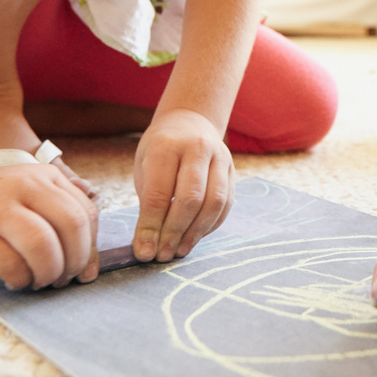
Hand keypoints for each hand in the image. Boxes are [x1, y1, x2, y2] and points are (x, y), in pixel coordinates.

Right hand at [0, 161, 98, 289]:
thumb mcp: (25, 198)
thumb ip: (58, 221)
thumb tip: (91, 268)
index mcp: (42, 177)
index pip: (86, 214)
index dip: (90, 248)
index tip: (81, 270)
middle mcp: (22, 186)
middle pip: (72, 226)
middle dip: (75, 262)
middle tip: (62, 279)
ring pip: (44, 245)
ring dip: (49, 273)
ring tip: (38, 281)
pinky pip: (11, 264)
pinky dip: (20, 280)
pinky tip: (14, 280)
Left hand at [132, 107, 235, 261]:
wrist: (189, 122)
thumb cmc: (159, 151)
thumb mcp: (144, 166)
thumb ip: (148, 202)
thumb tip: (147, 246)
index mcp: (167, 145)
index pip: (159, 193)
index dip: (151, 226)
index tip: (144, 251)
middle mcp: (197, 148)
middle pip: (190, 199)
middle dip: (174, 232)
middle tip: (162, 255)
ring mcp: (220, 158)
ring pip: (214, 203)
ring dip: (195, 233)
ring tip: (179, 251)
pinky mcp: (232, 170)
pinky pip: (226, 204)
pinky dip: (210, 225)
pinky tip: (194, 237)